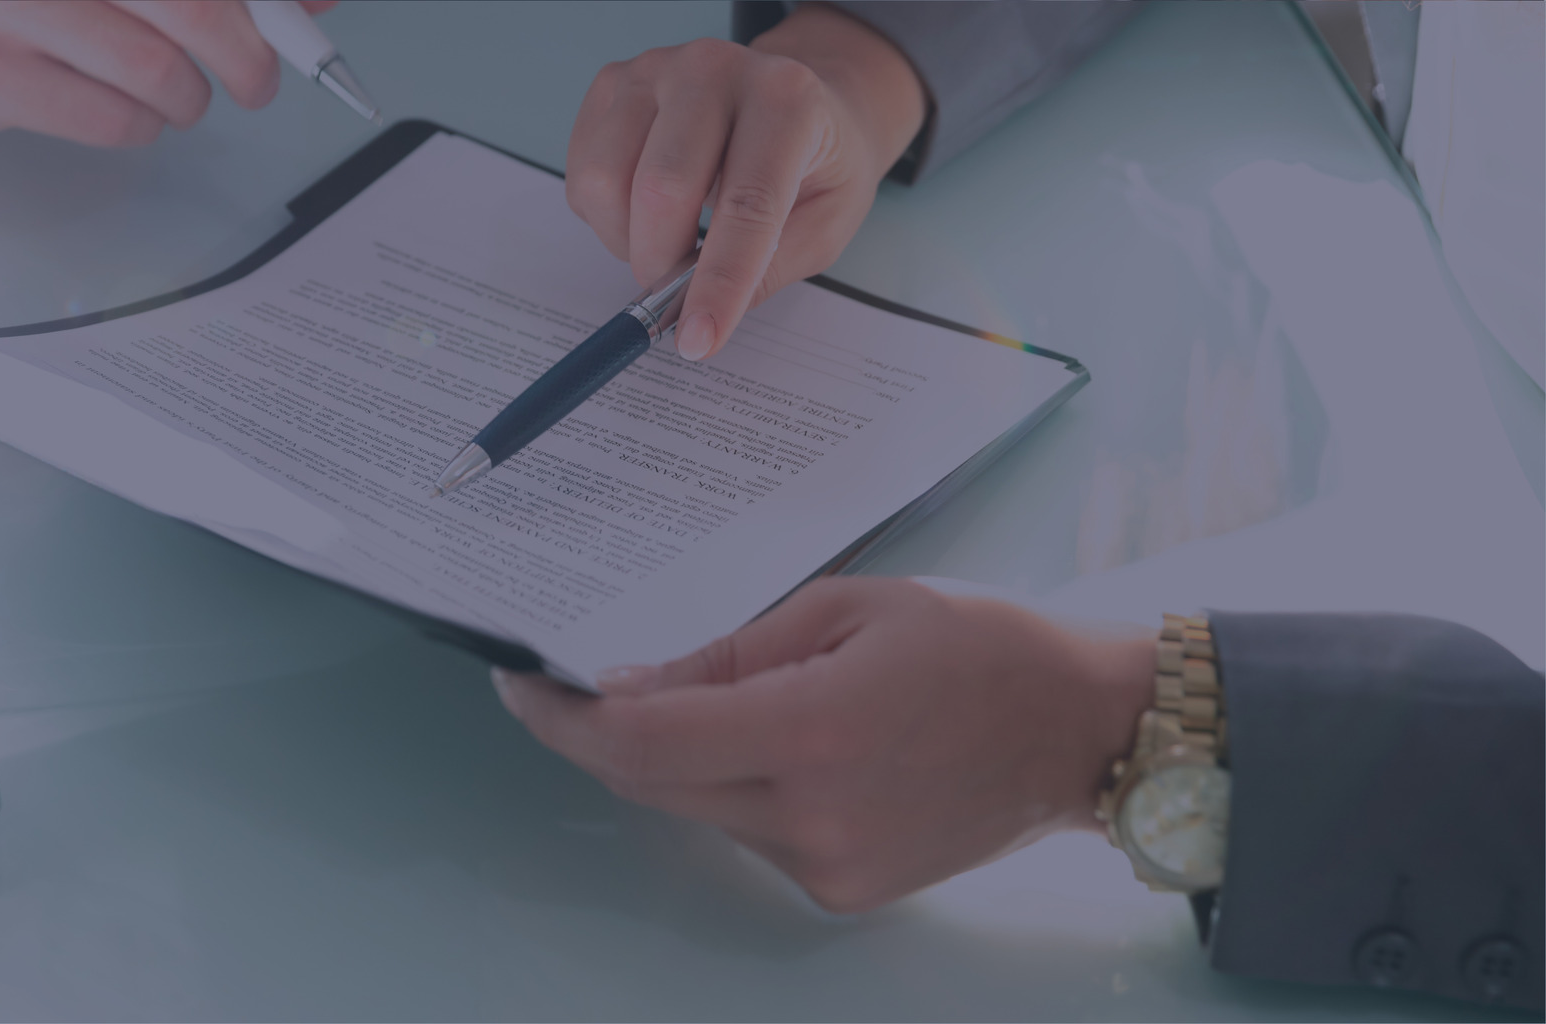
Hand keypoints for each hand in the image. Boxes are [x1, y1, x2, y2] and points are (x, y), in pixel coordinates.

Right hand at [0, 1, 335, 147]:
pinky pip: (108, 120)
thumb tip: (313, 2)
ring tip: (171, 95)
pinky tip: (119, 110)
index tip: (297, 20)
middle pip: (194, 6)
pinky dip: (136, 126)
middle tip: (255, 80)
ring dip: (184, 99)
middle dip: (247, 54)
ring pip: (156, 72)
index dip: (266, 3)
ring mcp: (3, 5)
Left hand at [494, 577, 1153, 912]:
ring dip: (683, 758)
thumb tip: (630, 686)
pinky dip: (739, 789)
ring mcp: (828, 865)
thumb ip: (728, 656)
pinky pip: (750, 835)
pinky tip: (788, 743)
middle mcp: (811, 816)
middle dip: (605, 734)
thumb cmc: (976, 645)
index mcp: (810, 731)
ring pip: (699, 810)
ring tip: (734, 698)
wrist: (1084, 728)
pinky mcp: (845, 891)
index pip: (642, 740)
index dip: (564, 718)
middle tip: (574, 684)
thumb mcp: (845, 609)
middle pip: (655, 783)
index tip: (522, 685)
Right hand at [565, 6, 924, 360]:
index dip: (720, 282)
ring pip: (606, 181)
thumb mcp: (824, 225)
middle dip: (659, 264)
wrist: (795, 96)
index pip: (747, 204)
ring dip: (627, 240)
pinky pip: (582, 173)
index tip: (698, 342)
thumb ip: (765, 272)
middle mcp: (715, 69)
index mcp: (787, 100)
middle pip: (661, 188)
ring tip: (667, 241)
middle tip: (675, 295)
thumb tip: (695, 316)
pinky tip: (643, 211)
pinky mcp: (613, 84)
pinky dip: (606, 217)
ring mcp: (655, 69)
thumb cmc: (813, 162)